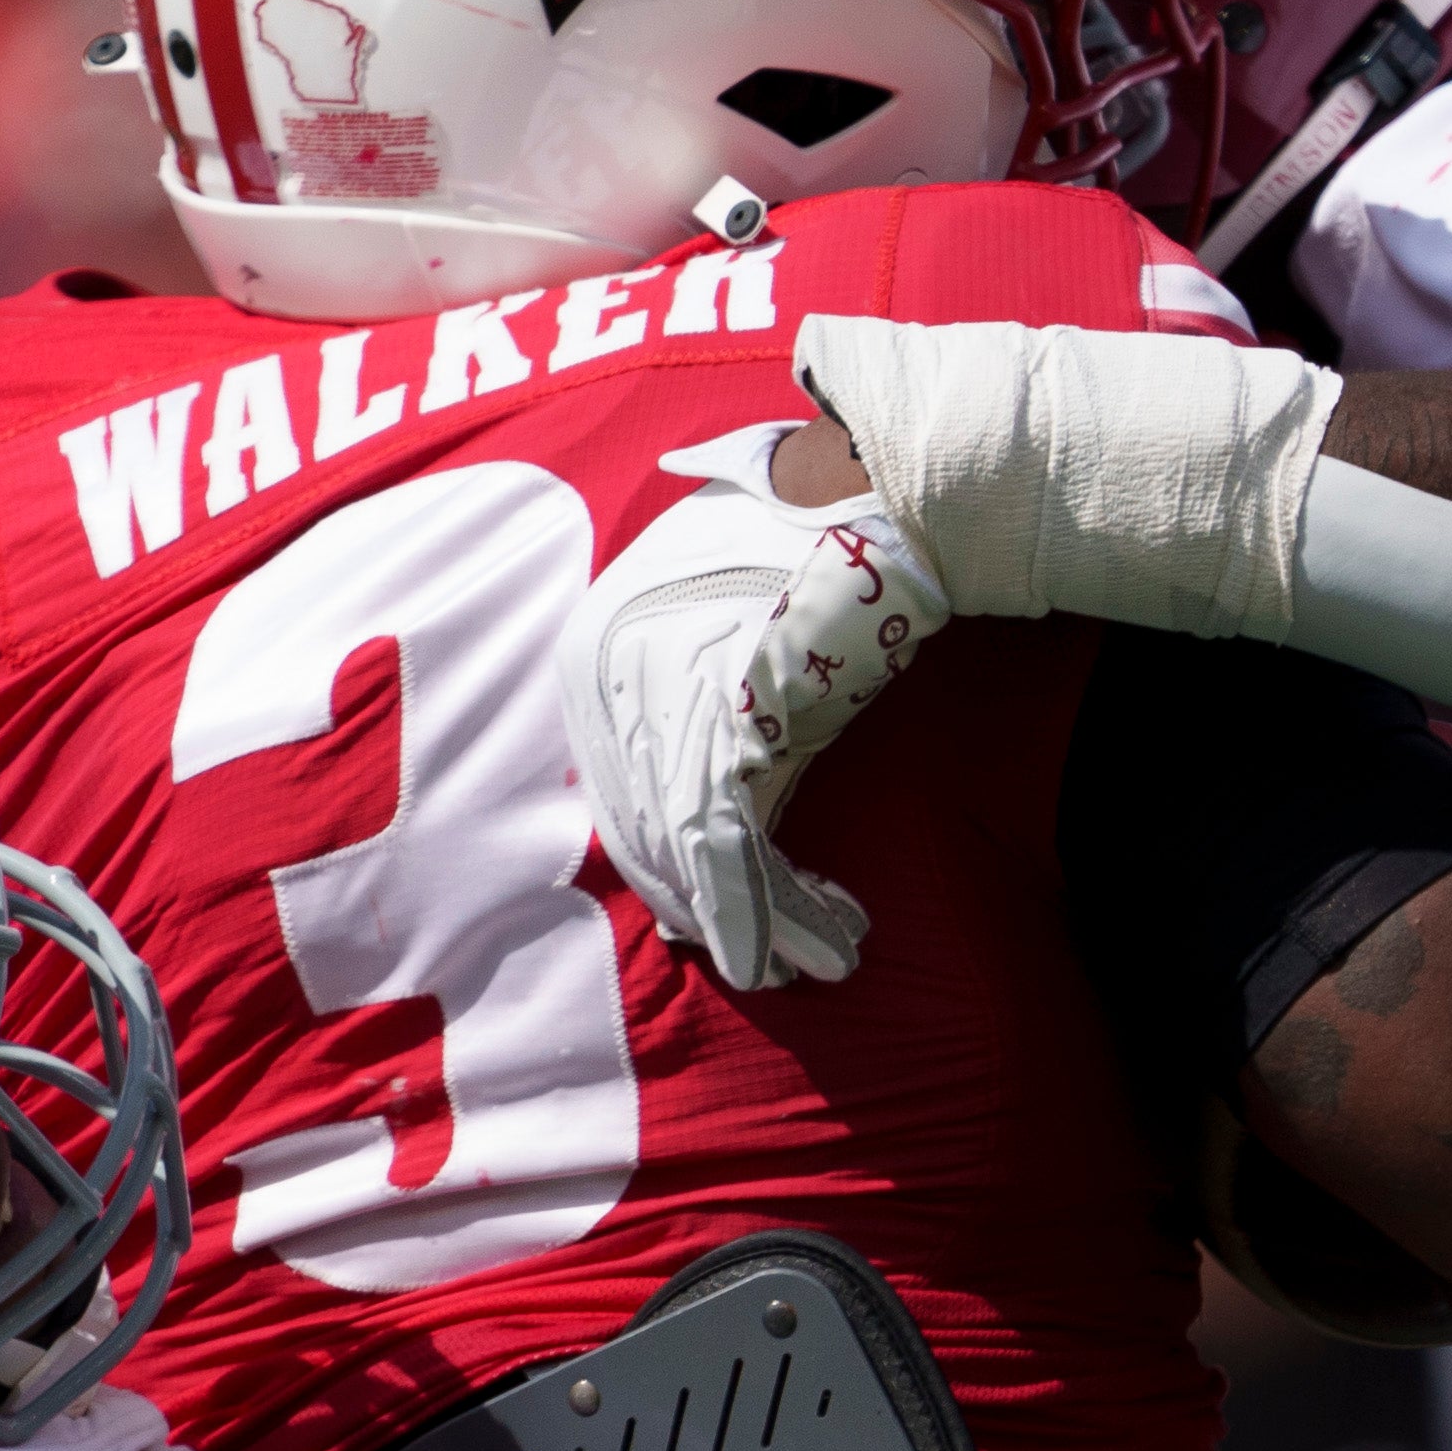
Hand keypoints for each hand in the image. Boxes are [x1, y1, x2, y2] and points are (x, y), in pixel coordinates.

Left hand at [561, 435, 959, 988]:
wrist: (860, 487)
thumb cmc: (802, 546)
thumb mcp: (721, 616)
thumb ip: (700, 694)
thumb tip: (716, 790)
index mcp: (591, 652)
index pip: (620, 790)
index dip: (672, 866)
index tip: (711, 917)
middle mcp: (606, 678)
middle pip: (644, 832)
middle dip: (710, 910)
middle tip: (763, 961)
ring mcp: (660, 698)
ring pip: (689, 850)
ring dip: (760, 923)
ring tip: (813, 963)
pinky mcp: (725, 717)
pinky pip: (734, 842)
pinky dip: (778, 906)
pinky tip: (824, 942)